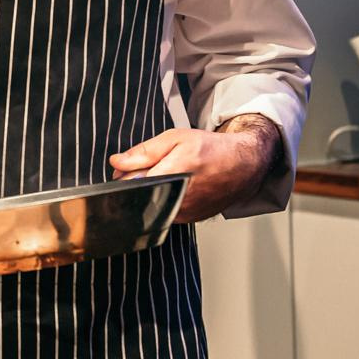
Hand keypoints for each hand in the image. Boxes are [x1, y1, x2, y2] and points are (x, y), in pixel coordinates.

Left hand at [107, 115, 282, 224]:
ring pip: (152, 205)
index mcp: (175, 171)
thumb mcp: (175, 138)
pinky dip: (164, 201)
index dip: (124, 176)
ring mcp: (185, 212)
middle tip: (150, 169)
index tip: (125, 169)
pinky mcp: (190, 220)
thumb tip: (117, 163)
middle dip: (138, 183)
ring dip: (151, 193)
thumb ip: (144, 152)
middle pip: (141, 195)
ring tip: (167, 177)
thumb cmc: (210, 149)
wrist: (241, 165)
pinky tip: (176, 188)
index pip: (132, 182)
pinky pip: (164, 212)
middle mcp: (180, 197)